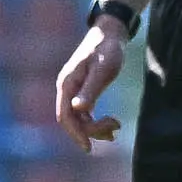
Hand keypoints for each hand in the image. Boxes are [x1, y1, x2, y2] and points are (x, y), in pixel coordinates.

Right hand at [54, 26, 126, 150]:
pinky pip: (85, 114)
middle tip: (115, 129)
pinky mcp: (82, 92)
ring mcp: (73, 91)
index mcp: (67, 84)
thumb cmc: (107, 49)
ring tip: (117, 127)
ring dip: (96, 127)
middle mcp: (66, 89)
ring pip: (79, 119)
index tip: (88, 148)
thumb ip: (91, 89)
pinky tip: (112, 126)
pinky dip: (96, 122)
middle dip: (91, 130)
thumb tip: (78, 109)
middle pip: (72, 120)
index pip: (65, 116)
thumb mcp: (102, 69)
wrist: (110, 33)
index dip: (75, 133)